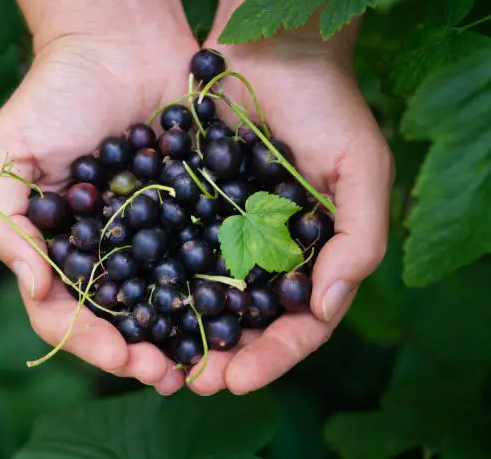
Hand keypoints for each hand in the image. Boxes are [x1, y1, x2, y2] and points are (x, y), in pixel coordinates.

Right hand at [0, 0, 196, 394]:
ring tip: (206, 361)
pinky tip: (235, 308)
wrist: (118, 43)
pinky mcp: (193, 208)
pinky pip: (203, 251)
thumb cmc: (54, 96)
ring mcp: (153, 232)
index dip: (93, 342)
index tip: (125, 358)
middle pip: (122, 317)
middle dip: (143, 351)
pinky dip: (215, 284)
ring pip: (166, 295)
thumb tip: (31, 285)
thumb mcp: (7, 155)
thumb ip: (3, 221)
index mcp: (63, 248)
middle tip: (171, 376)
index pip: (69, 313)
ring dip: (182, 332)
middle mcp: (109, 250)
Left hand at [184, 3, 393, 395]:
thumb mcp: (360, 168)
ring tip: (160, 359)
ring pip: (206, 295)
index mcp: (313, 255)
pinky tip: (136, 303)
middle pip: (248, 321)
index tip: (238, 378)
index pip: (299, 323)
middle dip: (224, 355)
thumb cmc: (326, 104)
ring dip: (185, 330)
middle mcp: (268, 253)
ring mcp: (227, 232)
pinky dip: (158, 280)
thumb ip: (359, 240)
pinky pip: (173, 250)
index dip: (273, 355)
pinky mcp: (190, 207)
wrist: (270, 51)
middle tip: (194, 381)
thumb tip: (326, 306)